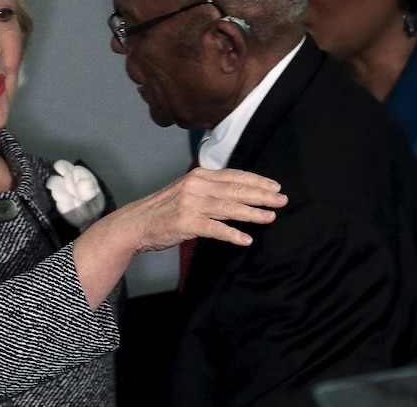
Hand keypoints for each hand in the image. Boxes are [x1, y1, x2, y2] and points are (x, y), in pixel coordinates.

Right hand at [125, 166, 284, 252]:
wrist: (134, 224)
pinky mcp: (185, 222)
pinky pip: (214, 228)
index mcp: (198, 176)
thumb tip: (236, 193)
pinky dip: (231, 234)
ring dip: (252, 213)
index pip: (234, 175)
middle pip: (236, 189)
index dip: (256, 180)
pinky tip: (245, 239)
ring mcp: (190, 204)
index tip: (275, 186)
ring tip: (270, 217)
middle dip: (262, 195)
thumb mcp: (185, 192)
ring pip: (229, 207)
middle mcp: (196, 186)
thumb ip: (208, 190)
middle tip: (282, 200)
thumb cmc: (161, 211)